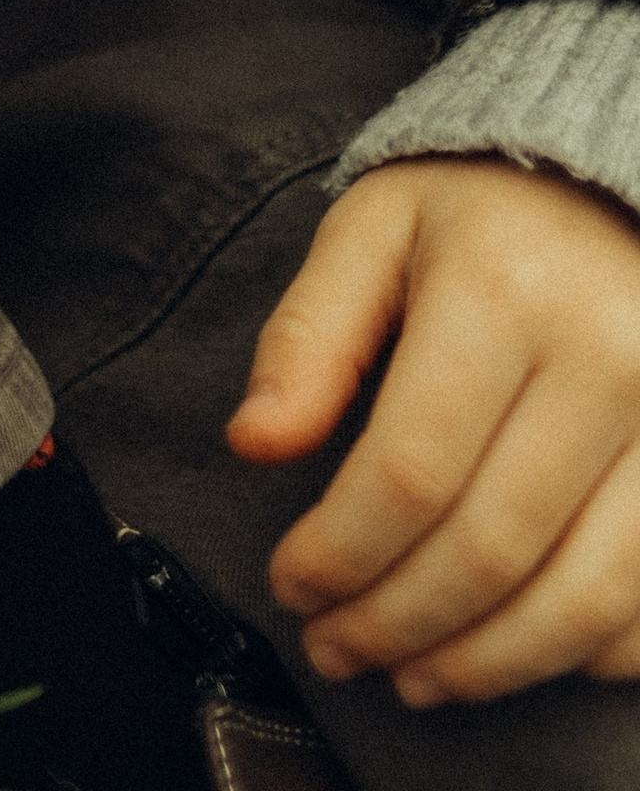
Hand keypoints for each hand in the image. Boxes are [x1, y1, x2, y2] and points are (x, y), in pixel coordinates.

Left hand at [229, 154, 639, 704]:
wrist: (610, 183)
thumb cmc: (478, 212)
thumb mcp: (372, 231)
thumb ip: (308, 336)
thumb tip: (252, 442)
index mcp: (502, 291)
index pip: (410, 469)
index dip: (340, 552)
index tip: (290, 585)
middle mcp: (604, 360)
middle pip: (489, 546)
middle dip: (397, 620)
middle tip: (336, 649)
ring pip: (580, 596)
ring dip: (487, 662)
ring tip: (414, 674)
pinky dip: (585, 652)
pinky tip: (517, 653)